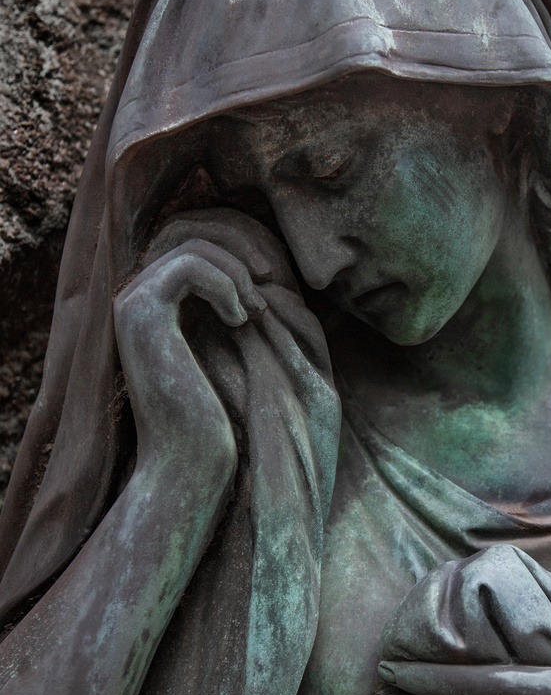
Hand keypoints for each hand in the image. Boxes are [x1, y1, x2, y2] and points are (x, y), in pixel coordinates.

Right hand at [114, 236, 267, 468]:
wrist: (191, 462)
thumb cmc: (216, 415)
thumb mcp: (230, 347)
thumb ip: (230, 305)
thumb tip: (263, 266)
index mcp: (155, 303)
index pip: (196, 241)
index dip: (240, 251)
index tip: (271, 288)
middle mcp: (136, 297)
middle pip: (193, 232)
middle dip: (242, 251)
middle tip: (273, 288)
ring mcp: (133, 302)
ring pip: (192, 243)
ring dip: (237, 270)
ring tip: (255, 311)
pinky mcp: (142, 312)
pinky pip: (188, 264)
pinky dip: (225, 283)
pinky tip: (241, 320)